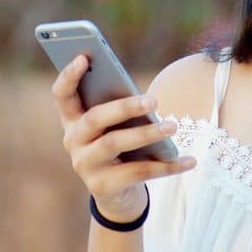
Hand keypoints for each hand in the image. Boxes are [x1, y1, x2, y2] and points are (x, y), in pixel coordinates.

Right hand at [51, 54, 196, 221]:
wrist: (116, 194)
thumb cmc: (119, 147)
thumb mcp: (115, 126)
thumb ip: (119, 109)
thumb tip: (146, 99)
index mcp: (72, 119)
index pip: (62, 94)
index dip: (69, 75)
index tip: (84, 57)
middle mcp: (72, 141)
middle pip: (94, 118)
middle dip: (124, 107)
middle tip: (153, 100)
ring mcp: (84, 165)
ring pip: (114, 143)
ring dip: (146, 133)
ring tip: (172, 126)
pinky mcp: (102, 187)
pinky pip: (138, 172)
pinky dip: (167, 166)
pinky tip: (189, 160)